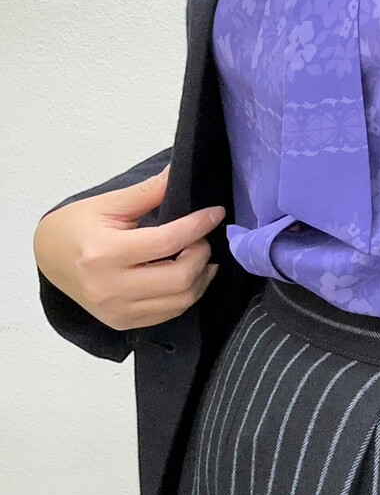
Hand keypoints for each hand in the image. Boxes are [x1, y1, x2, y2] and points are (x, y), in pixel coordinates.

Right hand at [33, 162, 225, 331]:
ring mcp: (117, 310)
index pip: (166, 241)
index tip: (215, 213)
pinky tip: (188, 274)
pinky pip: (170, 314)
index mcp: (104, 253)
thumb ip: (148, 192)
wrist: (50, 259)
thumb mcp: (108, 203)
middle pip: (180, 278)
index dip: (198, 226)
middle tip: (203, 237)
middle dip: (202, 254)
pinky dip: (186, 294)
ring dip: (201, 277)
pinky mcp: (123, 323)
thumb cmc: (76, 227)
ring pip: (181, 301)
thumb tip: (179, 171)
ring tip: (200, 254)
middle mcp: (111, 288)